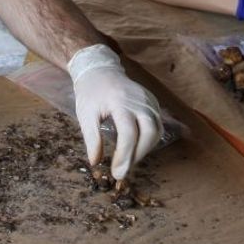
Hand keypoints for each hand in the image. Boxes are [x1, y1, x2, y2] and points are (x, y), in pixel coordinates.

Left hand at [68, 44, 163, 180]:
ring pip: (157, 130)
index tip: (117, 173)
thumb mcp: (85, 115)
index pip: (128, 133)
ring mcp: (149, 100)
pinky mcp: (153, 102)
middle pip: (149, 132)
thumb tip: (96, 163)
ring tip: (129, 159)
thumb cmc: (91, 93)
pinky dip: (150, 139)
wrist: (101, 70)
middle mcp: (139, 100)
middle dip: (138, 154)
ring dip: (145, 149)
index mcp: (120, 102)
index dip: (124, 156)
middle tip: (124, 168)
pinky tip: (137, 147)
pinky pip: (158, 124)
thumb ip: (92, 139)